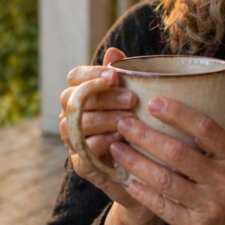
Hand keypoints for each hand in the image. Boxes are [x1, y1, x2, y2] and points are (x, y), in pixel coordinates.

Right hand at [58, 48, 159, 224]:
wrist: (151, 173)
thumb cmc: (143, 128)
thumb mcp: (139, 101)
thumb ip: (125, 78)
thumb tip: (113, 51)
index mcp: (84, 95)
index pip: (75, 76)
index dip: (91, 74)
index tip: (114, 76)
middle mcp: (73, 116)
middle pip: (73, 99)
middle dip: (102, 97)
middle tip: (131, 100)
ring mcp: (75, 141)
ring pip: (74, 125)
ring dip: (103, 120)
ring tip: (129, 120)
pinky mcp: (82, 164)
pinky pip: (82, 151)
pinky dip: (101, 143)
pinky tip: (120, 141)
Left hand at [110, 99, 224, 224]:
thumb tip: (218, 92)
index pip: (206, 128)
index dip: (178, 113)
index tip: (153, 101)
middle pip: (179, 152)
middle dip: (146, 136)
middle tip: (123, 122)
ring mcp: (210, 206)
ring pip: (166, 180)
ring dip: (137, 162)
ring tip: (116, 148)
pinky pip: (164, 208)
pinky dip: (144, 193)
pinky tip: (128, 181)